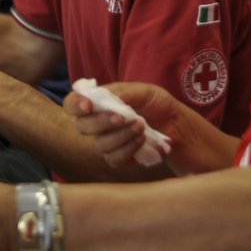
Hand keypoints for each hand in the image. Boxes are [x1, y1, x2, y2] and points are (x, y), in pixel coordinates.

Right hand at [65, 82, 187, 170]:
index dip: (75, 105)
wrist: (178, 125)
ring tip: (141, 125)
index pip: (72, 104)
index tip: (88, 106)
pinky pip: (114, 159)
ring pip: (100, 144)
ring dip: (121, 135)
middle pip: (82, 127)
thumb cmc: (158, 104)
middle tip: (122, 117)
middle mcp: (97, 124)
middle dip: (101, 122)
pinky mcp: (118, 159)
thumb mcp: (143, 91)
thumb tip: (100, 96)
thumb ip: (121, 92)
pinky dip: (129, 149)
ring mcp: (106, 143)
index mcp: (98, 102)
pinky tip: (143, 139)